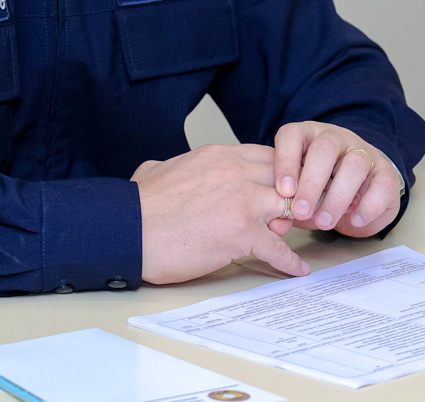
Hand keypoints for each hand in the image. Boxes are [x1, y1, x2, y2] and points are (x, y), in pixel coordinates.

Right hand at [132, 144, 309, 283]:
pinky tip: (296, 269)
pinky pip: (278, 248)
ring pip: (289, 208)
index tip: (278, 187)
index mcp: (218, 155)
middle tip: (289, 212)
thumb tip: (162, 169)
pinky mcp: (242, 234)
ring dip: (292, 224)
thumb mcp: (156, 168)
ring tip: (289, 236)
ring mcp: (242, 202)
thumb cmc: (138, 205)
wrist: (129, 231)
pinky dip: (289, 261)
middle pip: (286, 179)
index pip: (267, 156)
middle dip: (293, 195)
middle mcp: (236, 172)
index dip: (278, 174)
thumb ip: (172, 164)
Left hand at [273, 122, 401, 237]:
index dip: (285, 161)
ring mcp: (364, 152)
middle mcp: (336, 138)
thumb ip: (285, 208)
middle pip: (325, 148)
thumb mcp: (299, 196)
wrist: (360, 195)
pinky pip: (382, 184)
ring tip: (324, 222)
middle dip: (311, 182)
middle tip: (301, 211)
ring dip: (337, 197)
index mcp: (308, 136)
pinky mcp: (387, 172)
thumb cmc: (321, 192)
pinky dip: (367, 206)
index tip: (283, 191)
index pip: (292, 135)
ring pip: (354, 164)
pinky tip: (354, 220)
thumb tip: (275, 224)